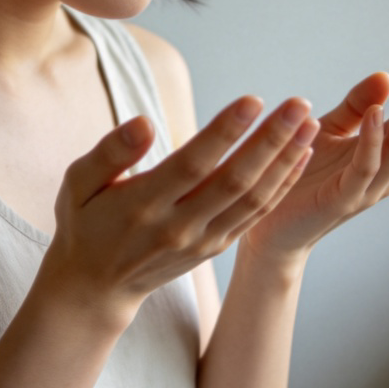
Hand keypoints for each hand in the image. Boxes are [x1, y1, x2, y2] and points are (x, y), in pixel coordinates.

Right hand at [41, 96, 319, 325]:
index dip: (224, 132)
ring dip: (286, 161)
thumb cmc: (85, 223)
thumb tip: (143, 122)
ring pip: (253, 199)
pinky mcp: (216, 247)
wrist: (96, 287)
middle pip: (234, 181)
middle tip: (299, 103)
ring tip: (311, 123)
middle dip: (271, 140)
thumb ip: (110, 152)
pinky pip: (255, 215)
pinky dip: (282, 185)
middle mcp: (178, 226)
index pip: (192, 164)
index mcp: (143, 205)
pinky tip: (300, 156)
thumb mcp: (78, 184)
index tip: (253, 100)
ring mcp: (202, 241)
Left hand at [243, 49, 388, 263]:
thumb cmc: (303, 176)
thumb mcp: (331, 131)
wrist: (271, 227)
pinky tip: (377, 112)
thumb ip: (357, 107)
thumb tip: (387, 75)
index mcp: (387, 156)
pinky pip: (365, 167)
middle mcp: (387, 173)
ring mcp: (369, 189)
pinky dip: (373, 138)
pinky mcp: (344, 200)